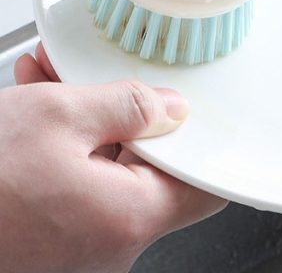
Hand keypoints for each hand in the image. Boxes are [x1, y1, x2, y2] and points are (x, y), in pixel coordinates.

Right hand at [2, 45, 225, 272]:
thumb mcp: (58, 117)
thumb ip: (129, 106)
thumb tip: (172, 107)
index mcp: (129, 216)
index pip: (204, 186)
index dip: (204, 143)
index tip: (195, 109)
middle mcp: (111, 240)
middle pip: (151, 166)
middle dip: (129, 111)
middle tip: (107, 76)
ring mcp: (81, 243)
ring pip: (108, 166)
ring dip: (90, 118)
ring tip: (58, 78)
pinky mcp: (53, 237)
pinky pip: (78, 181)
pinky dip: (66, 143)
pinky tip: (40, 103)